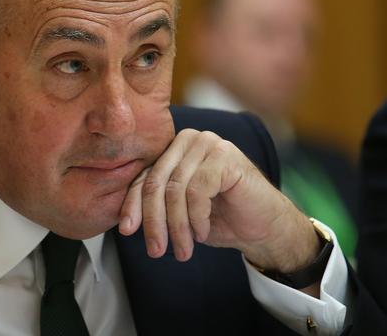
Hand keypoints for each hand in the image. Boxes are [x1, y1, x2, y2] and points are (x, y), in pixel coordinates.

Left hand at [118, 129, 320, 273]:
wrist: (266, 228)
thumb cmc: (220, 219)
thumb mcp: (179, 212)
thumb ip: (156, 204)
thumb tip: (123, 221)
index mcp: (173, 149)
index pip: (145, 176)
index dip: (133, 205)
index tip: (126, 231)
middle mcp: (188, 140)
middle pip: (157, 182)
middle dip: (153, 220)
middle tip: (155, 250)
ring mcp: (208, 144)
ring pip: (176, 189)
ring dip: (176, 226)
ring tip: (183, 250)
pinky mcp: (225, 155)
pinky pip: (197, 191)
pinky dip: (197, 218)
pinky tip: (203, 233)